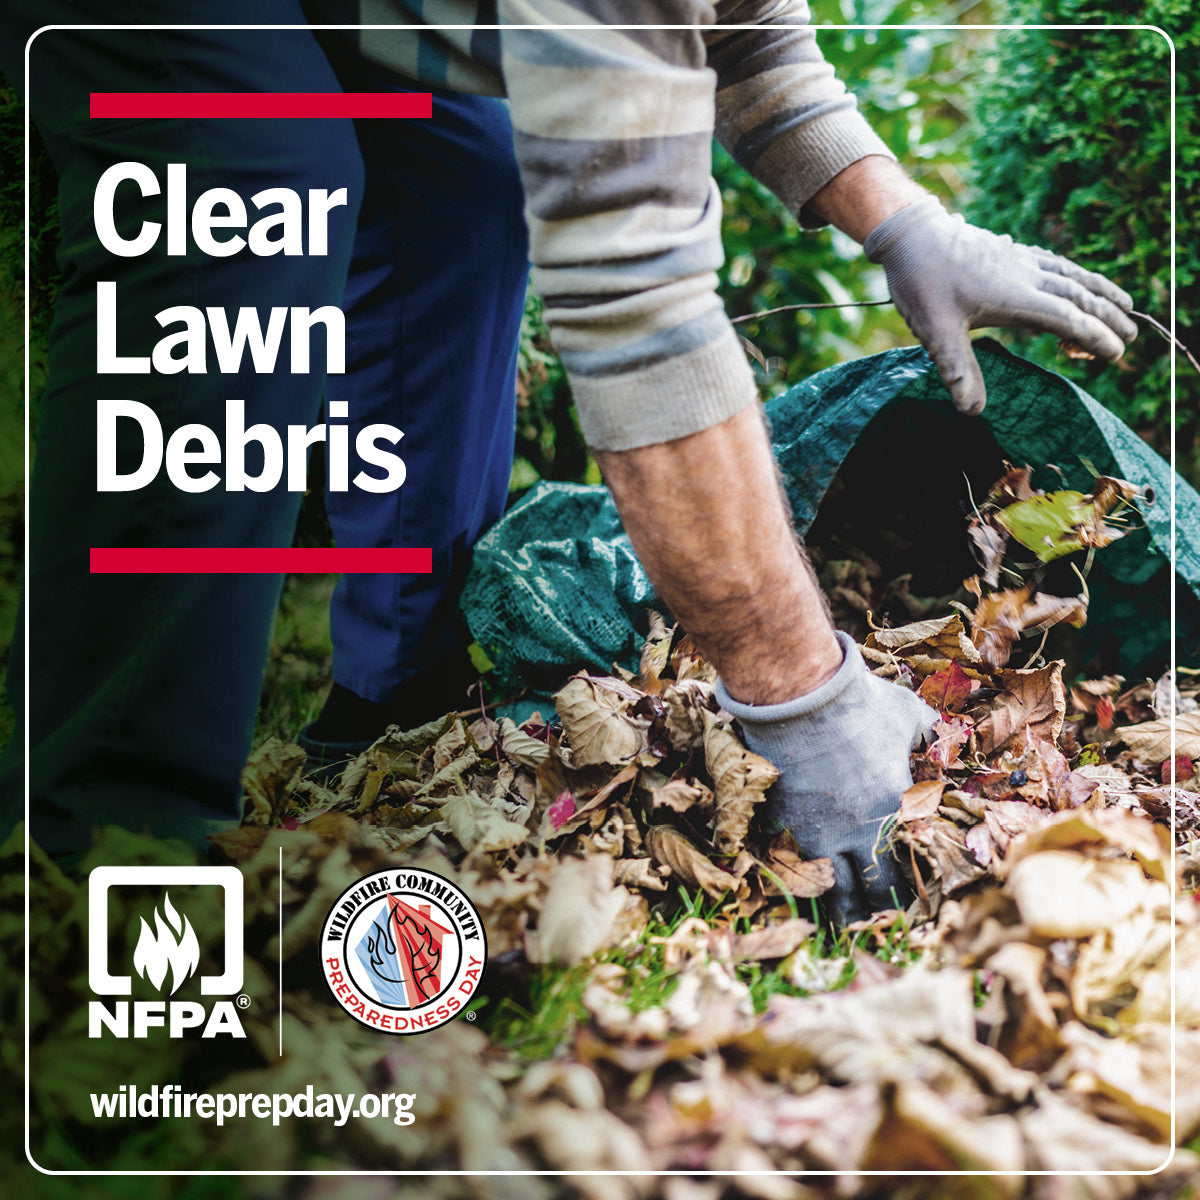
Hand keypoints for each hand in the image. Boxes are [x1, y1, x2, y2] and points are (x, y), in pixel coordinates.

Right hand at [716, 631, 934, 925]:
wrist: (799, 694)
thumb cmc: (862, 704)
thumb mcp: (910, 716)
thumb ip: (929, 735)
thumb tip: (945, 739)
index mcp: (889, 817)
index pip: (899, 883)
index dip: (903, 902)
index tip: (906, 909)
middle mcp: (850, 835)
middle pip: (859, 897)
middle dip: (867, 913)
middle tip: (871, 919)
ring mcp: (808, 831)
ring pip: (821, 887)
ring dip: (831, 901)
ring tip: (836, 913)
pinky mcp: (776, 818)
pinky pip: (784, 854)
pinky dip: (793, 865)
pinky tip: (797, 869)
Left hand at [864, 194, 1137, 414]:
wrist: (912, 234)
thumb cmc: (922, 282)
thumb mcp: (935, 332)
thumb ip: (958, 370)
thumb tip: (973, 412)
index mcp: (1017, 296)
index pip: (1069, 319)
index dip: (1095, 337)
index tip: (1114, 354)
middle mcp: (1028, 276)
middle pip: (1080, 297)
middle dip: (1109, 318)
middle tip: (1131, 340)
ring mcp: (1022, 261)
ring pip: (1074, 276)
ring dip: (1101, 292)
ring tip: (1125, 306)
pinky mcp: (1012, 253)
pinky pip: (1057, 265)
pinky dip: (1077, 276)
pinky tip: (1079, 282)